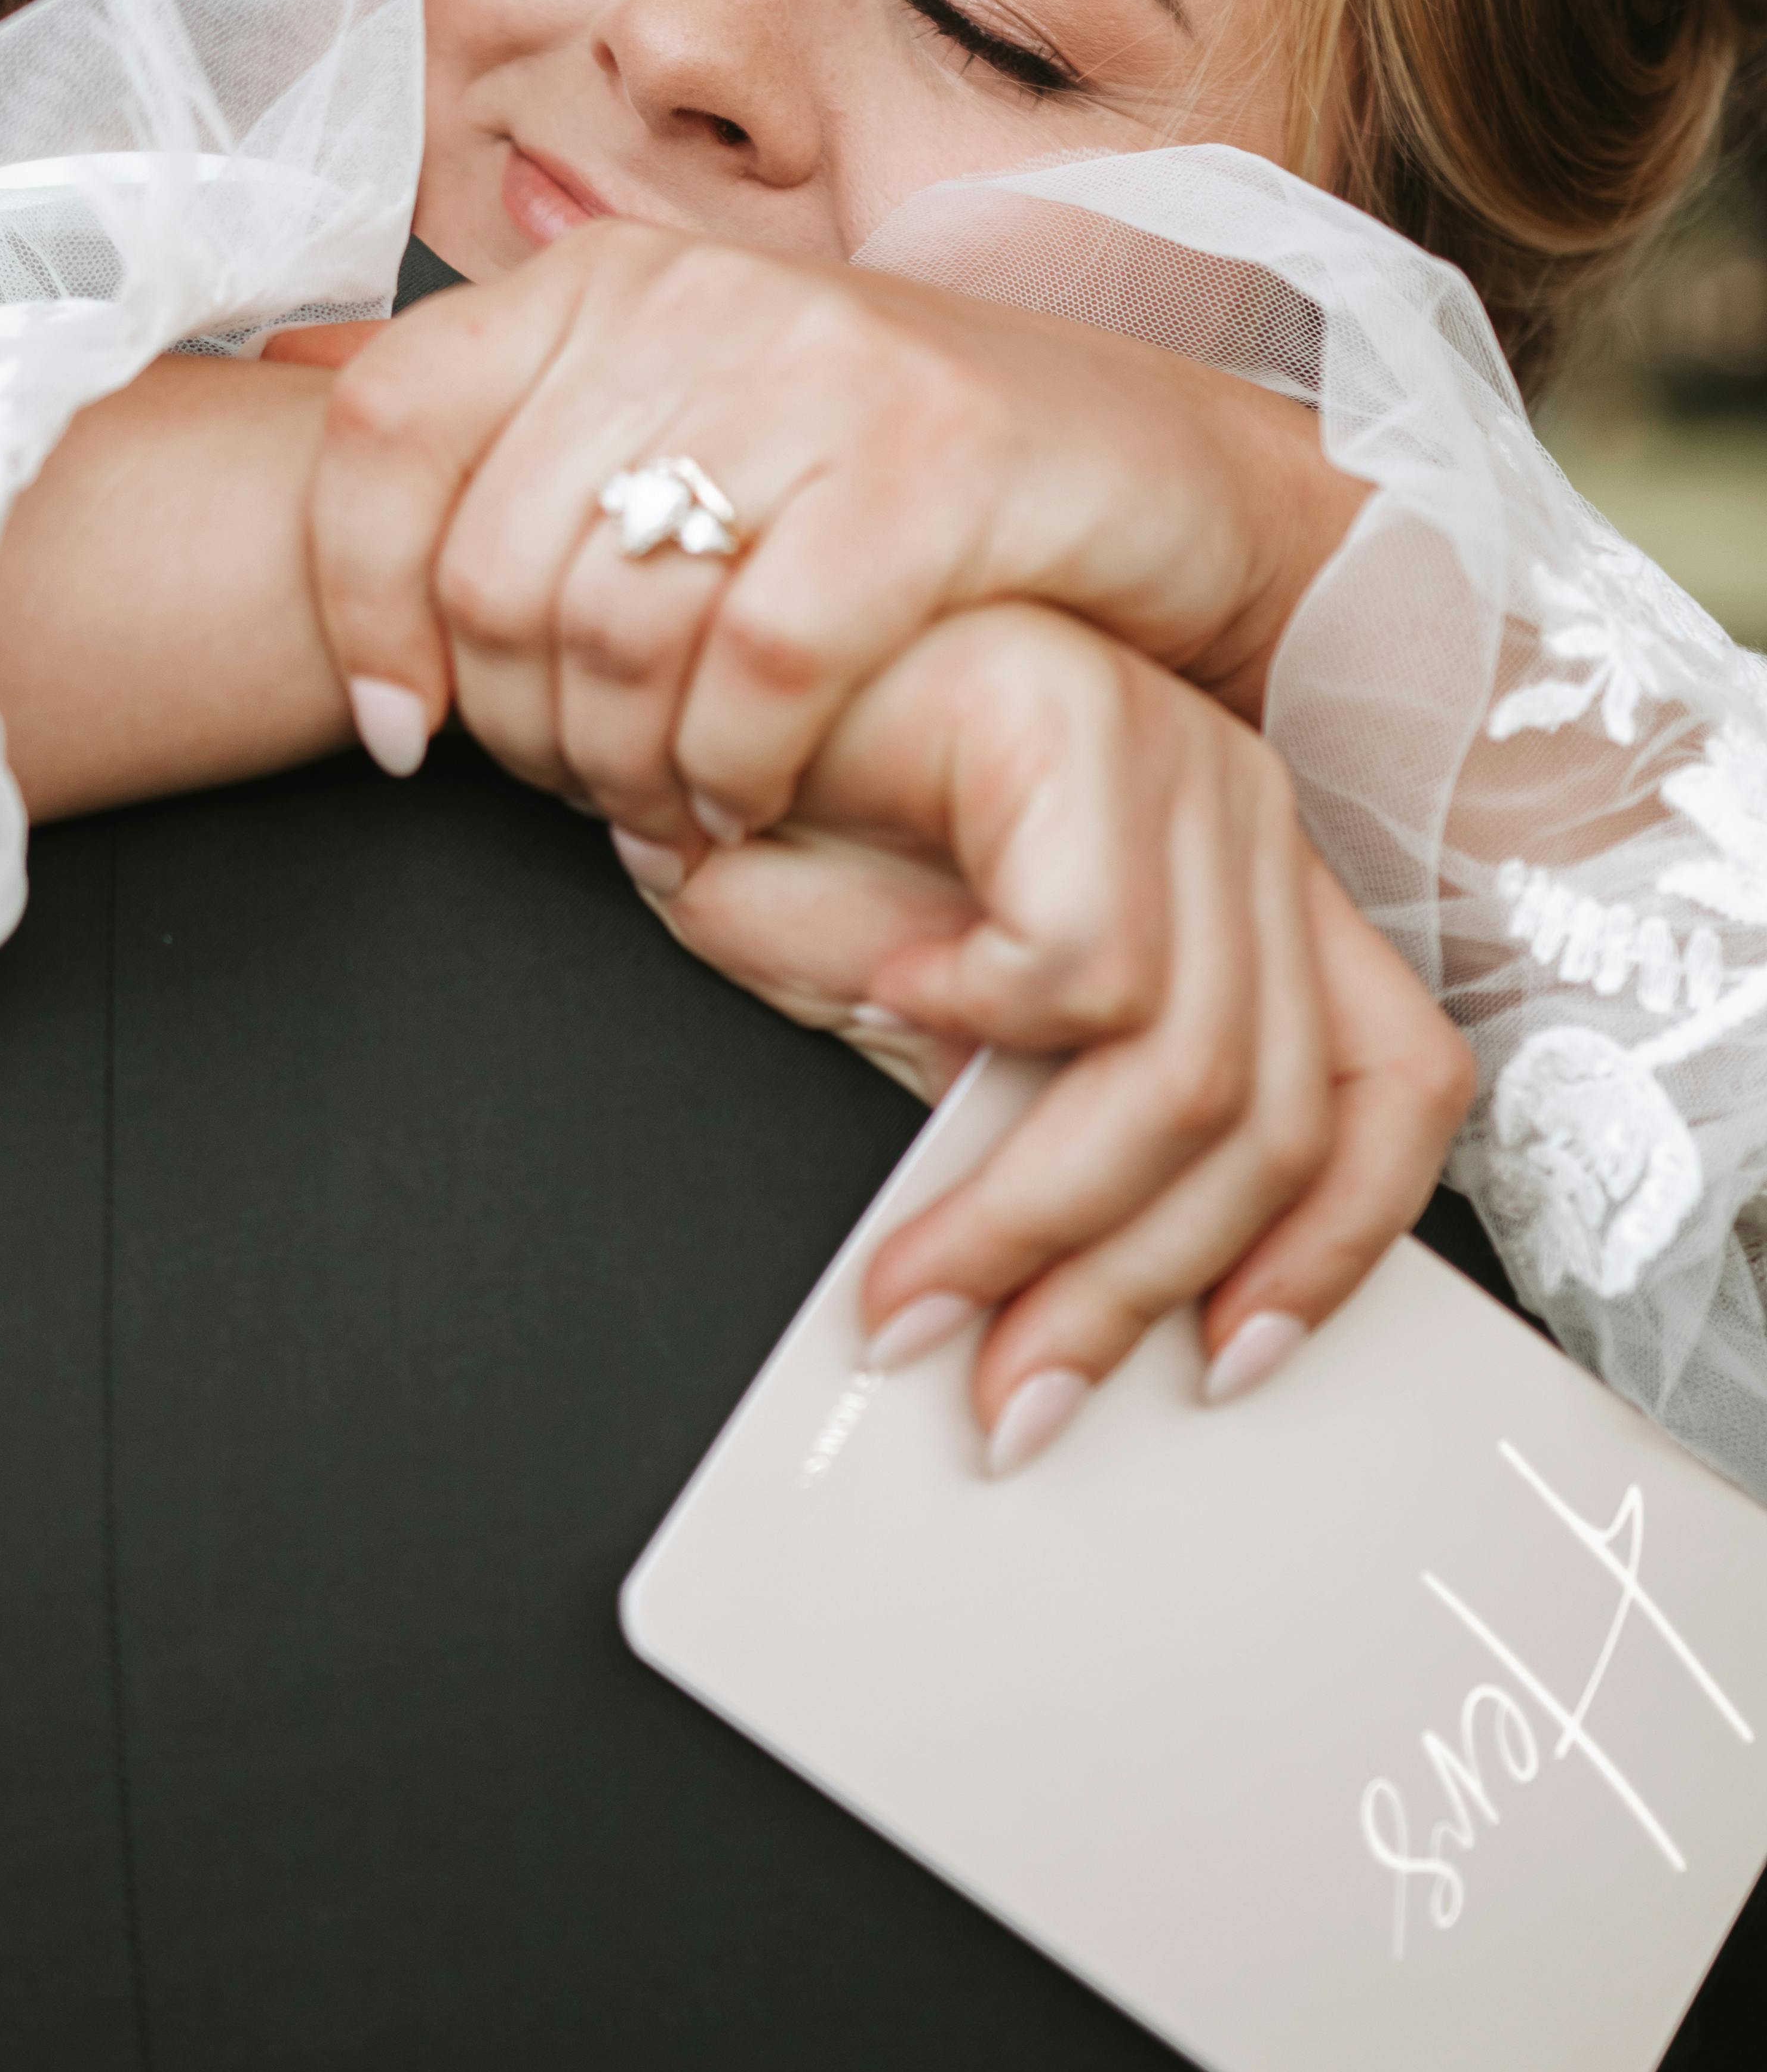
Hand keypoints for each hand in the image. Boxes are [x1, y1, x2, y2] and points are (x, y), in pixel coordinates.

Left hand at [311, 222, 1360, 842]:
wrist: (1157, 470)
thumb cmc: (891, 480)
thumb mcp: (691, 422)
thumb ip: (525, 437)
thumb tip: (311, 447)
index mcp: (604, 277)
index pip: (386, 427)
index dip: (359, 601)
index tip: (407, 728)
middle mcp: (695, 292)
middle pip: (494, 565)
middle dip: (521, 731)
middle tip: (586, 793)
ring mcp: (820, 366)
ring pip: (617, 628)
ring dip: (624, 772)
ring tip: (669, 809)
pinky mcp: (934, 465)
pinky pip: (758, 667)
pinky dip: (732, 769)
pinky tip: (749, 798)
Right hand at [622, 604, 1472, 1466]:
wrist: (677, 677)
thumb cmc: (789, 825)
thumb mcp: (931, 1018)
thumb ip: (1034, 1122)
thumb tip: (1076, 1301)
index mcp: (1241, 883)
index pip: (1394, 1084)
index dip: (1335, 1250)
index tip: (1223, 1369)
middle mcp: (1242, 816)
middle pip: (1284, 1115)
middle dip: (1132, 1290)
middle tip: (1011, 1394)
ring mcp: (1177, 761)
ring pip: (1192, 1073)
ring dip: (1035, 1223)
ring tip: (914, 1292)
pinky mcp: (1083, 724)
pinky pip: (1086, 960)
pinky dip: (977, 1017)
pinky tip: (888, 995)